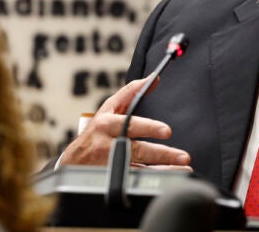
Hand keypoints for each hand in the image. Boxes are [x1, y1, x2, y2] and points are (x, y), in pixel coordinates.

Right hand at [59, 76, 191, 167]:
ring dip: (164, 169)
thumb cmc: (97, 130)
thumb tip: (153, 79)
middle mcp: (108, 144)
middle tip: (182, 156)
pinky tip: (172, 177)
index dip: (149, 127)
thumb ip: (131, 92)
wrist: (74, 160)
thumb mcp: (108, 108)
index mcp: (107, 123)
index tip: (166, 131)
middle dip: (161, 154)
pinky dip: (156, 178)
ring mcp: (111, 163)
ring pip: (140, 168)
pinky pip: (137, 179)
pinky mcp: (114, 177)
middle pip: (137, 150)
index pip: (130, 124)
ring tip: (184, 168)